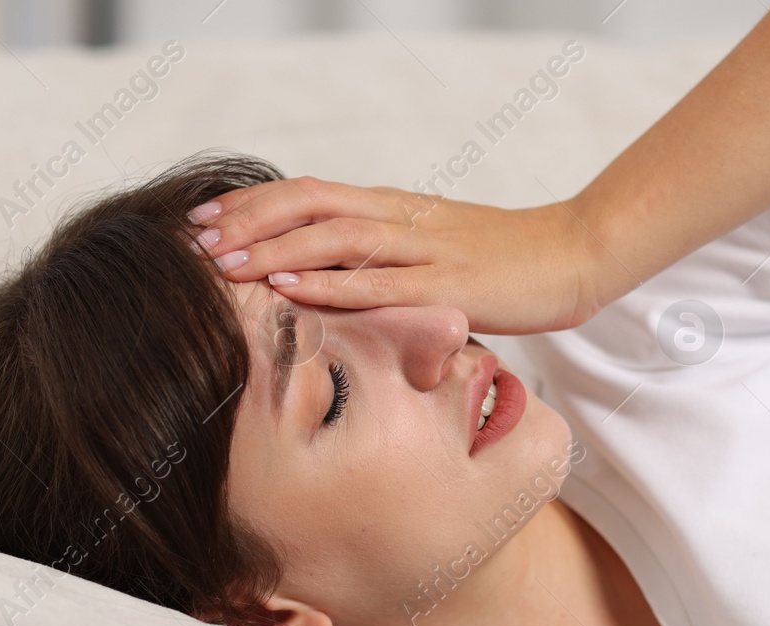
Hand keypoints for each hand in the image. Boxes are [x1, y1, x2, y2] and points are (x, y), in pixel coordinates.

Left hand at [187, 177, 615, 334]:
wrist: (575, 255)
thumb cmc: (507, 263)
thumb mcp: (436, 253)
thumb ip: (387, 261)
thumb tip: (333, 282)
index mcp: (395, 209)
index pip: (309, 194)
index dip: (253, 206)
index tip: (203, 224)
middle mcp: (402, 219)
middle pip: (309, 205)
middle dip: (247, 223)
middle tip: (194, 242)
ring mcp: (426, 250)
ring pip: (335, 238)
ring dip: (274, 250)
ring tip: (223, 266)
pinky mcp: (450, 285)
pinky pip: (380, 282)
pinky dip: (330, 283)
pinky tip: (291, 287)